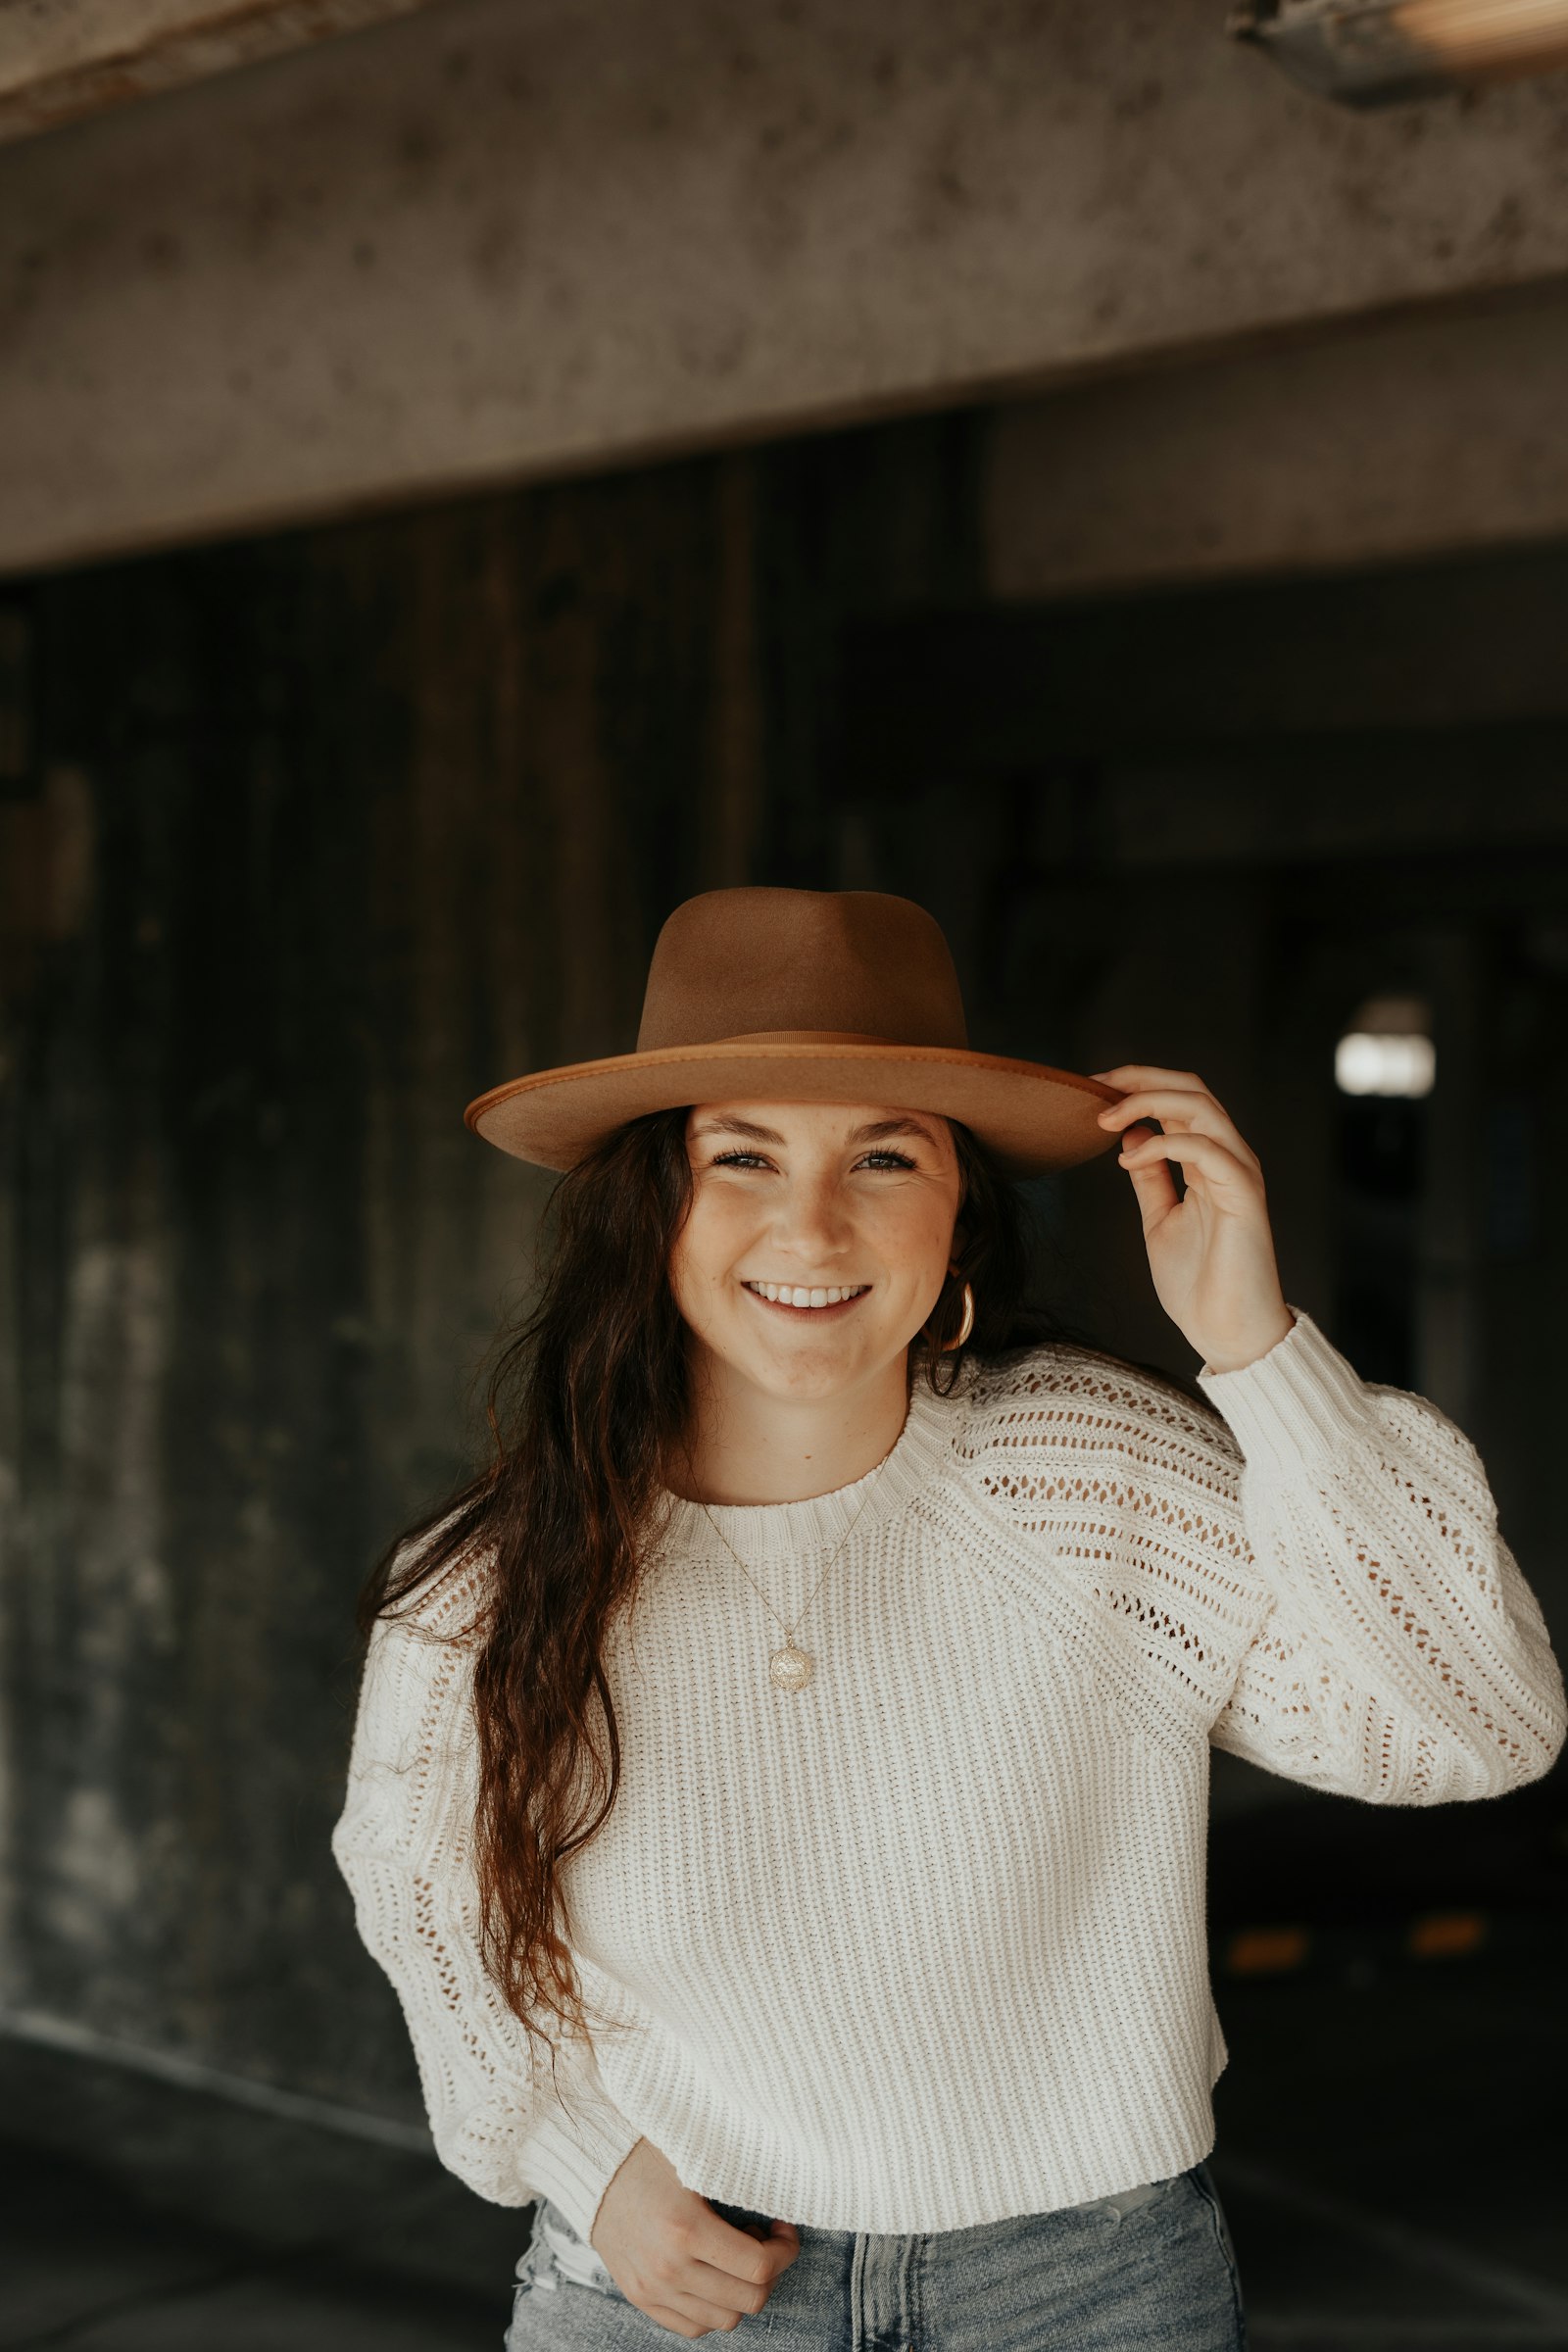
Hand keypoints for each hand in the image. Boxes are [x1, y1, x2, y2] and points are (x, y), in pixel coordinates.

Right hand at [590, 2135, 801, 2337]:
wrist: (595, 2169)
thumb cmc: (650, 2155)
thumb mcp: (697, 2158)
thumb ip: (738, 2181)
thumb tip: (781, 2195)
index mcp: (686, 2228)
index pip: (759, 2267)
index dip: (785, 2250)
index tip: (783, 2228)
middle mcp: (669, 2268)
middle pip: (749, 2299)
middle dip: (770, 2271)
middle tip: (763, 2241)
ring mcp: (653, 2289)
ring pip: (725, 2320)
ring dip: (742, 2291)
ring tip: (734, 2256)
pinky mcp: (641, 2298)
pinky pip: (694, 2327)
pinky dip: (714, 2309)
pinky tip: (714, 2276)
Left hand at [1089, 1065, 1295, 1373]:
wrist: (1227, 1333)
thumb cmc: (1199, 1284)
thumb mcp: (1159, 1220)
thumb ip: (1150, 1178)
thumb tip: (1130, 1135)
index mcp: (1209, 1162)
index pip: (1179, 1100)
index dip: (1137, 1084)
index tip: (1091, 1088)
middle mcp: (1229, 1158)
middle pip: (1193, 1089)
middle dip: (1140, 1078)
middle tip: (1094, 1087)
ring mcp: (1240, 1174)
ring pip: (1202, 1107)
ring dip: (1149, 1102)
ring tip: (1105, 1119)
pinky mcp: (1245, 1196)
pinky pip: (1207, 1150)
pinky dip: (1164, 1144)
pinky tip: (1128, 1161)